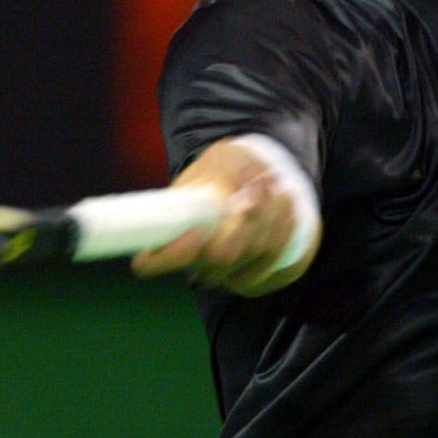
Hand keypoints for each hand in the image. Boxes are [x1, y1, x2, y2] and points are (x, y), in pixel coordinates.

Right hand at [130, 139, 311, 294]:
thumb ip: (223, 174)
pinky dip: (282, 230)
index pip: (150, 262)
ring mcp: (224, 274)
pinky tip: (286, 206)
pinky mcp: (251, 278)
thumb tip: (239, 195)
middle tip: (259, 189)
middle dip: (245, 222)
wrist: (253, 182)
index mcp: (170, 234)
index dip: (173, 252)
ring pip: (251, 255)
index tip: (197, 228)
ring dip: (269, 218)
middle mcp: (194, 261)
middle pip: (219, 258)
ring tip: (273, 187)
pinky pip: (271, 261)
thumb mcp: (220, 159)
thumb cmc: (226, 169)